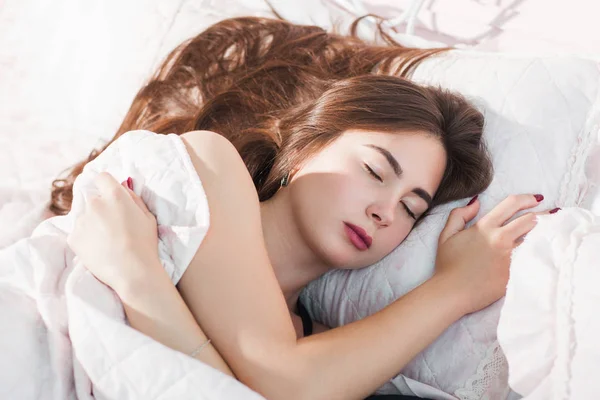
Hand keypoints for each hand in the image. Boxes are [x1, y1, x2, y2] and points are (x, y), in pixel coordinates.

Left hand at [67, 172, 160, 292]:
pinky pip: (78, 232)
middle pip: (93, 198)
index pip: (102, 177)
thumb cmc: (145, 244)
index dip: (106, 185)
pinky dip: (86, 238)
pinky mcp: (73, 237)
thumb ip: (133, 198)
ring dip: (93, 223)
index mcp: (114, 195)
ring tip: (107, 241)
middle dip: (101, 207)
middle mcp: (94, 203)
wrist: (132, 272)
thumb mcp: (148, 216)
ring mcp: (81, 220)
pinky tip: (99, 249)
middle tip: (113, 225)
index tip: (110, 195)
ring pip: (85, 216)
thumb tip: (123, 187)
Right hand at [434, 194, 558, 314]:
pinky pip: (534, 258)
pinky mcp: (516, 273)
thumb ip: (459, 215)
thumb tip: (476, 203)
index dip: (527, 198)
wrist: (452, 292)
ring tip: (554, 230)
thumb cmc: (448, 265)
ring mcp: (510, 257)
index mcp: (485, 227)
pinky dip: (542, 252)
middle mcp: (500, 239)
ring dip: (546, 233)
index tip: (535, 199)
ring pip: (536, 238)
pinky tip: (549, 250)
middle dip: (544, 214)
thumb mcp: (446, 235)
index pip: (512, 204)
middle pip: (531, 219)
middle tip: (552, 214)